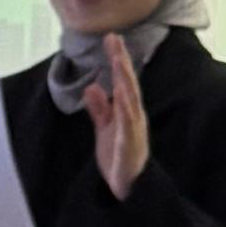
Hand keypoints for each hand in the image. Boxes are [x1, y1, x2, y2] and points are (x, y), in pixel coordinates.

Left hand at [83, 33, 151, 197]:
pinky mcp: (128, 145)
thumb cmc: (119, 157)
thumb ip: (99, 108)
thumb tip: (92, 87)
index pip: (123, 80)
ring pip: (130, 100)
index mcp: (127, 111)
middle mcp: (133, 116)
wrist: (128, 187)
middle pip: (128, 84)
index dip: (118, 59)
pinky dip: (125, 109)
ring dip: (125, 80)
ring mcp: (133, 130)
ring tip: (118, 61)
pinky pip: (127, 125)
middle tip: (115, 40)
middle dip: (121, 62)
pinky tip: (120, 95)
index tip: (111, 38)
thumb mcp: (105, 129)